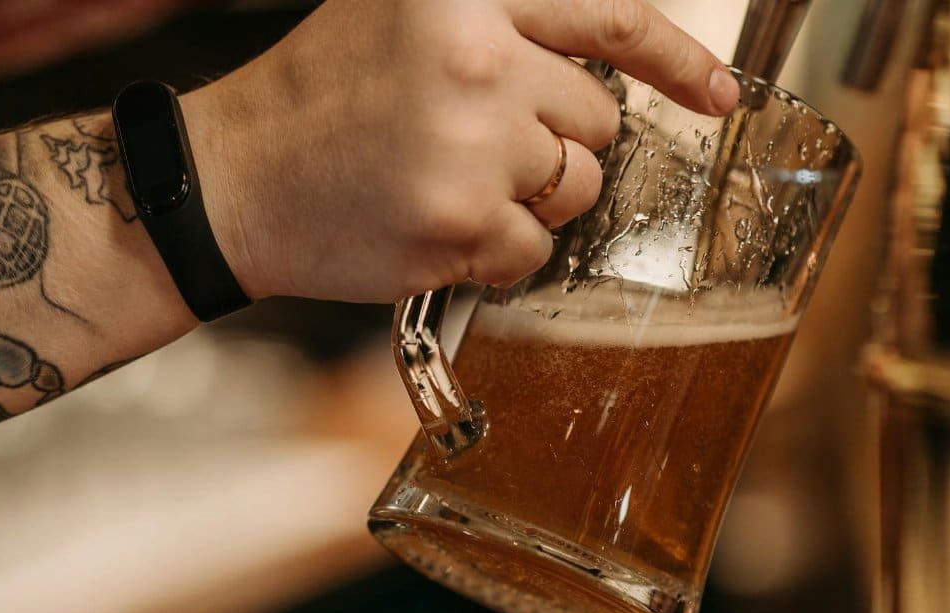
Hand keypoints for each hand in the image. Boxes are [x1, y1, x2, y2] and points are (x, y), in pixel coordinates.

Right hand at [190, 0, 737, 302]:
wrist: (231, 181)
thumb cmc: (315, 98)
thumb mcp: (400, 15)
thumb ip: (498, 23)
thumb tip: (598, 62)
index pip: (610, 19)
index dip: (677, 59)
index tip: (718, 94)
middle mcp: (478, 63)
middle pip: (596, 123)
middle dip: (552, 144)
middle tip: (473, 148)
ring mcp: (471, 149)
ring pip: (572, 191)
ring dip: (526, 200)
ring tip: (445, 184)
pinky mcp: (459, 226)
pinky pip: (532, 251)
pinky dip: (494, 252)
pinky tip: (433, 226)